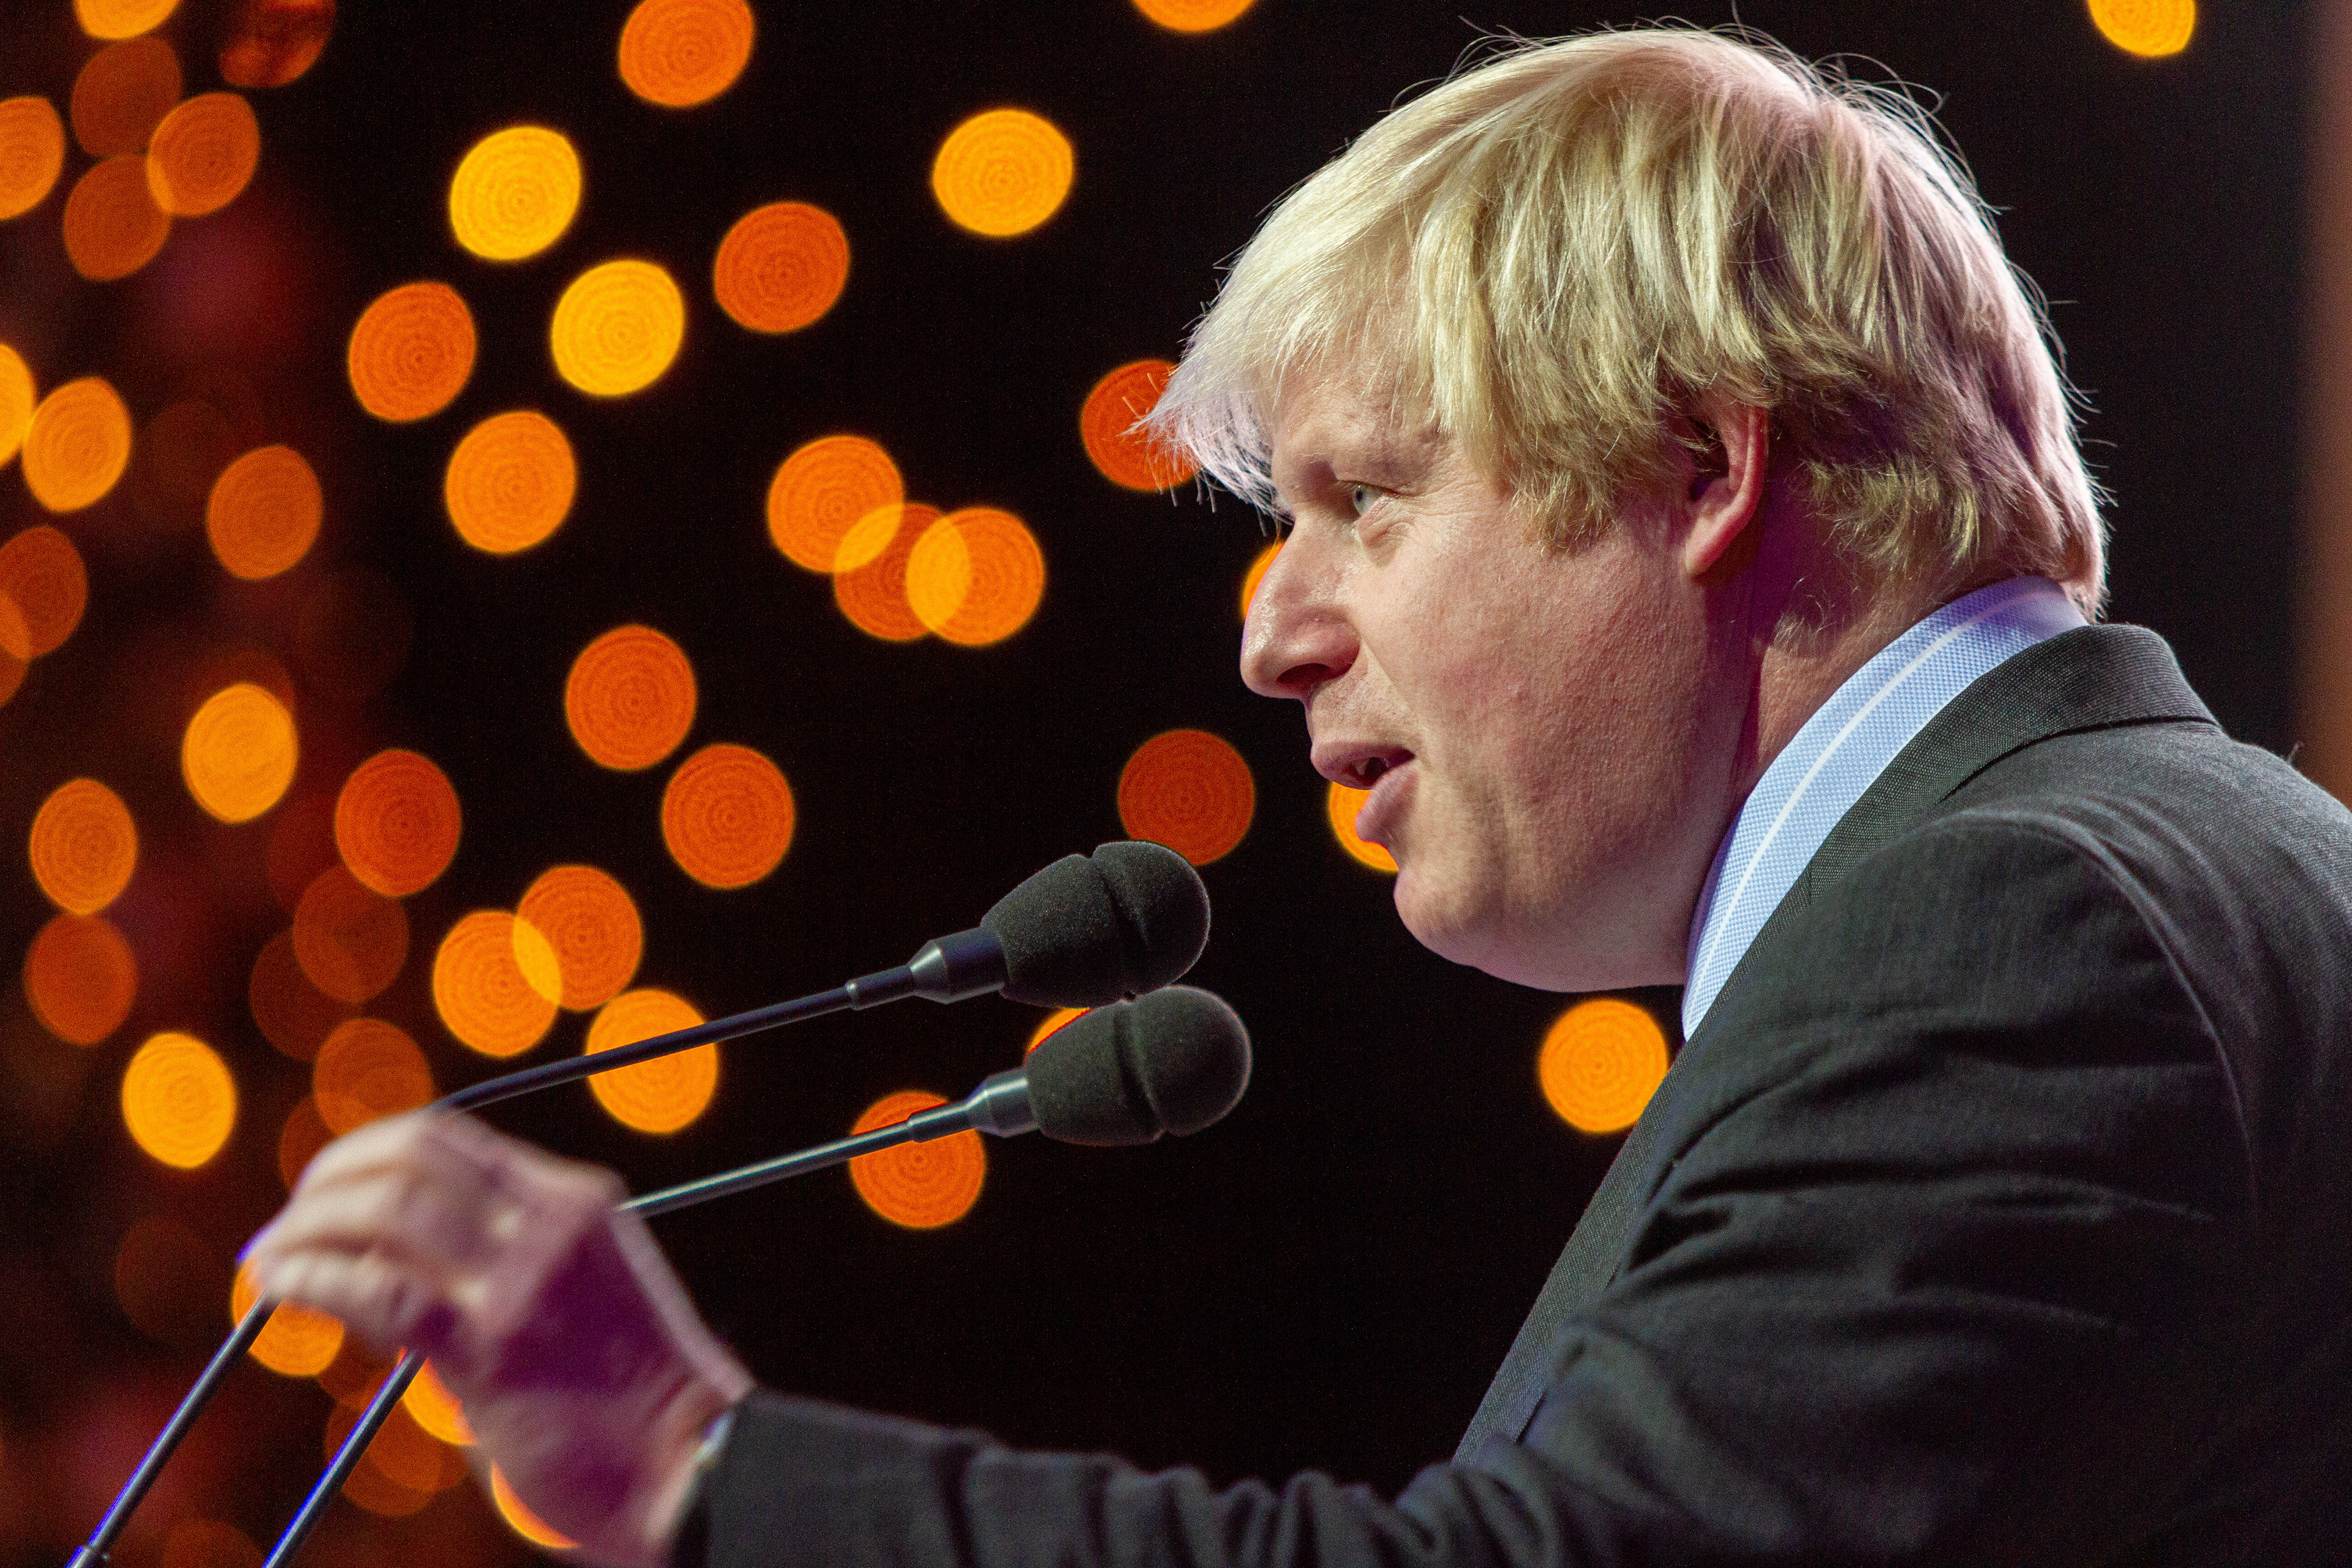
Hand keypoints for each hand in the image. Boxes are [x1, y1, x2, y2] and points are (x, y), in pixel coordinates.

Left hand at [242, 1111, 752, 1566]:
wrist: (693, 1464)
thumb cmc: (636, 1403)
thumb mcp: (588, 1296)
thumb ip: (511, 1273)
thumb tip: (405, 1290)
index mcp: (577, 1200)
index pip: (450, 1141)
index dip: (370, 1154)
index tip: (327, 1192)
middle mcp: (550, 1220)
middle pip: (410, 1155)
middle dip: (331, 1178)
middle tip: (289, 1222)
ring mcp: (522, 1278)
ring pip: (383, 1210)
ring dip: (309, 1225)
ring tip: (271, 1255)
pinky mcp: (490, 1344)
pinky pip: (374, 1288)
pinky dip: (312, 1276)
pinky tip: (280, 1282)